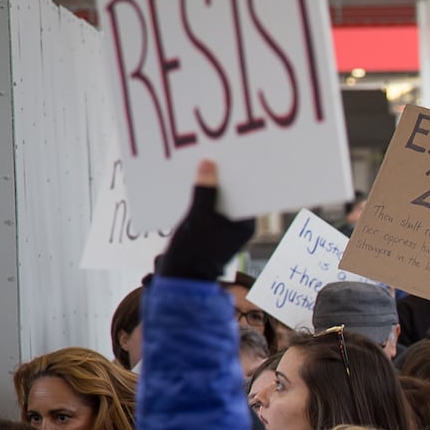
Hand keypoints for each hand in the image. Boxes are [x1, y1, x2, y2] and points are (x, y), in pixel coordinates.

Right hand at [159, 160, 255, 280]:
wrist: (180, 276)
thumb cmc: (193, 252)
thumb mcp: (198, 219)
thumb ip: (205, 192)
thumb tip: (209, 165)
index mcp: (245, 225)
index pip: (249, 194)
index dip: (242, 174)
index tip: (236, 155)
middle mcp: (238, 224)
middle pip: (234, 193)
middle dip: (224, 176)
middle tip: (216, 153)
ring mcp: (224, 225)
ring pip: (219, 197)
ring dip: (210, 183)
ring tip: (202, 161)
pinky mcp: (210, 226)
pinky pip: (208, 204)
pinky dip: (200, 193)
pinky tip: (190, 178)